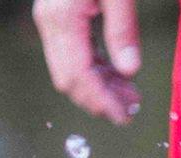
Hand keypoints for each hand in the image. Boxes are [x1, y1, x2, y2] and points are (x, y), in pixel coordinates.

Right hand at [34, 0, 141, 124]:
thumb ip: (123, 31)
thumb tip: (128, 71)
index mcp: (62, 19)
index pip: (78, 75)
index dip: (101, 101)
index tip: (124, 118)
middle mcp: (50, 22)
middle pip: (68, 78)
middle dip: (99, 99)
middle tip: (131, 112)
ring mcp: (51, 19)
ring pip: (69, 68)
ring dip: (98, 86)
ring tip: (131, 96)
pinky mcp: (59, 16)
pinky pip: (72, 52)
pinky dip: (94, 68)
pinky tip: (118, 75)